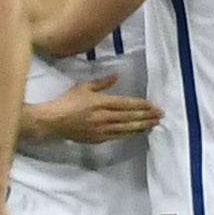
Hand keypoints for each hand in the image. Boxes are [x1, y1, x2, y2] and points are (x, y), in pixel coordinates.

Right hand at [38, 74, 160, 142]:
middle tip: (160, 115)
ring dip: (142, 126)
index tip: (154, 106)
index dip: (142, 105)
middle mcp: (104, 116)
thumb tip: (117, 76)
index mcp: (101, 102)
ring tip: (154, 124)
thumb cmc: (67, 102)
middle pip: (130, 116)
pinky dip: (130, 133)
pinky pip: (118, 136)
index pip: (127, 104)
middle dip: (147, 116)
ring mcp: (101, 129)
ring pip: (127, 128)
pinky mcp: (98, 138)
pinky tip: (137, 131)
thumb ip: (102, 82)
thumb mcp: (83, 87)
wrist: (53, 121)